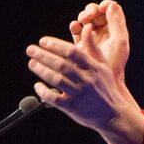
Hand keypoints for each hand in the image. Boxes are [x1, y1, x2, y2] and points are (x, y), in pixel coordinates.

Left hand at [27, 1, 143, 143]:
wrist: (113, 115)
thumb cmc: (106, 88)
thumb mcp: (104, 67)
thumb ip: (93, 48)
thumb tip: (85, 29)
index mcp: (93, 67)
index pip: (71, 52)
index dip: (56, 45)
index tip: (42, 41)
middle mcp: (86, 79)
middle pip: (61, 64)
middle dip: (44, 56)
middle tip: (30, 50)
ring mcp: (79, 94)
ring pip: (57, 79)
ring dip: (42, 70)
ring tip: (32, 63)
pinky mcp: (72, 107)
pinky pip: (54, 98)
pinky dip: (44, 91)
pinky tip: (37, 85)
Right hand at [68, 0, 128, 83]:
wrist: (103, 83)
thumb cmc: (115, 63)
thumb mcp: (119, 41)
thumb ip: (116, 23)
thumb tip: (111, 4)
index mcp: (115, 31)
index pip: (111, 11)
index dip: (105, 6)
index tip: (101, 8)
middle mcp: (103, 33)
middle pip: (96, 13)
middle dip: (91, 10)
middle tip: (89, 15)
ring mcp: (91, 39)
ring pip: (85, 20)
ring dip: (83, 16)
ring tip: (82, 21)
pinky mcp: (80, 45)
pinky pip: (76, 31)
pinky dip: (74, 26)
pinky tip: (74, 26)